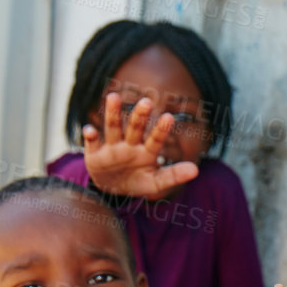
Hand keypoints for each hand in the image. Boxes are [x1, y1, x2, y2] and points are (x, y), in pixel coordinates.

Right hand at [81, 91, 199, 199]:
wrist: (113, 189)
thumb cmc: (138, 181)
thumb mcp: (156, 183)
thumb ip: (174, 175)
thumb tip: (195, 170)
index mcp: (146, 151)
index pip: (156, 139)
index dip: (161, 129)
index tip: (169, 117)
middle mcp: (130, 144)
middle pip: (135, 128)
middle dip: (139, 116)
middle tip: (146, 102)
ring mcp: (112, 147)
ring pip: (113, 128)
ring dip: (113, 113)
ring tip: (113, 97)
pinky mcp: (94, 154)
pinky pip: (92, 143)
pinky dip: (90, 136)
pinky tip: (90, 130)